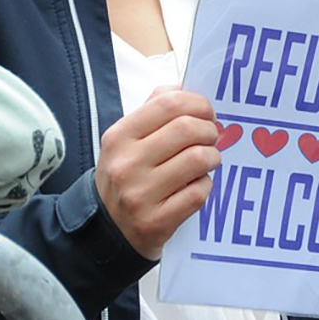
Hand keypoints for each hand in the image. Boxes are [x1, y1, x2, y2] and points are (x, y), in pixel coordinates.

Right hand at [94, 87, 219, 260]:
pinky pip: (198, 192)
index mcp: (119, 137)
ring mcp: (140, 195)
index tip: (207, 112)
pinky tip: (196, 184)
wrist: (106, 231)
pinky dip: (205, 185)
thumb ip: (152, 110)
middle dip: (210, 130)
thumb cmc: (125, 176)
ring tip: (207, 160)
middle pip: (187, 129)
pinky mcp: (156, 221)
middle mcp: (126, 164)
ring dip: (212, 157)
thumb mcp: (125, 141)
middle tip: (212, 136)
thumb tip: (183, 88)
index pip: (168, 103)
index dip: (198, 103)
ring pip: (197, 159)